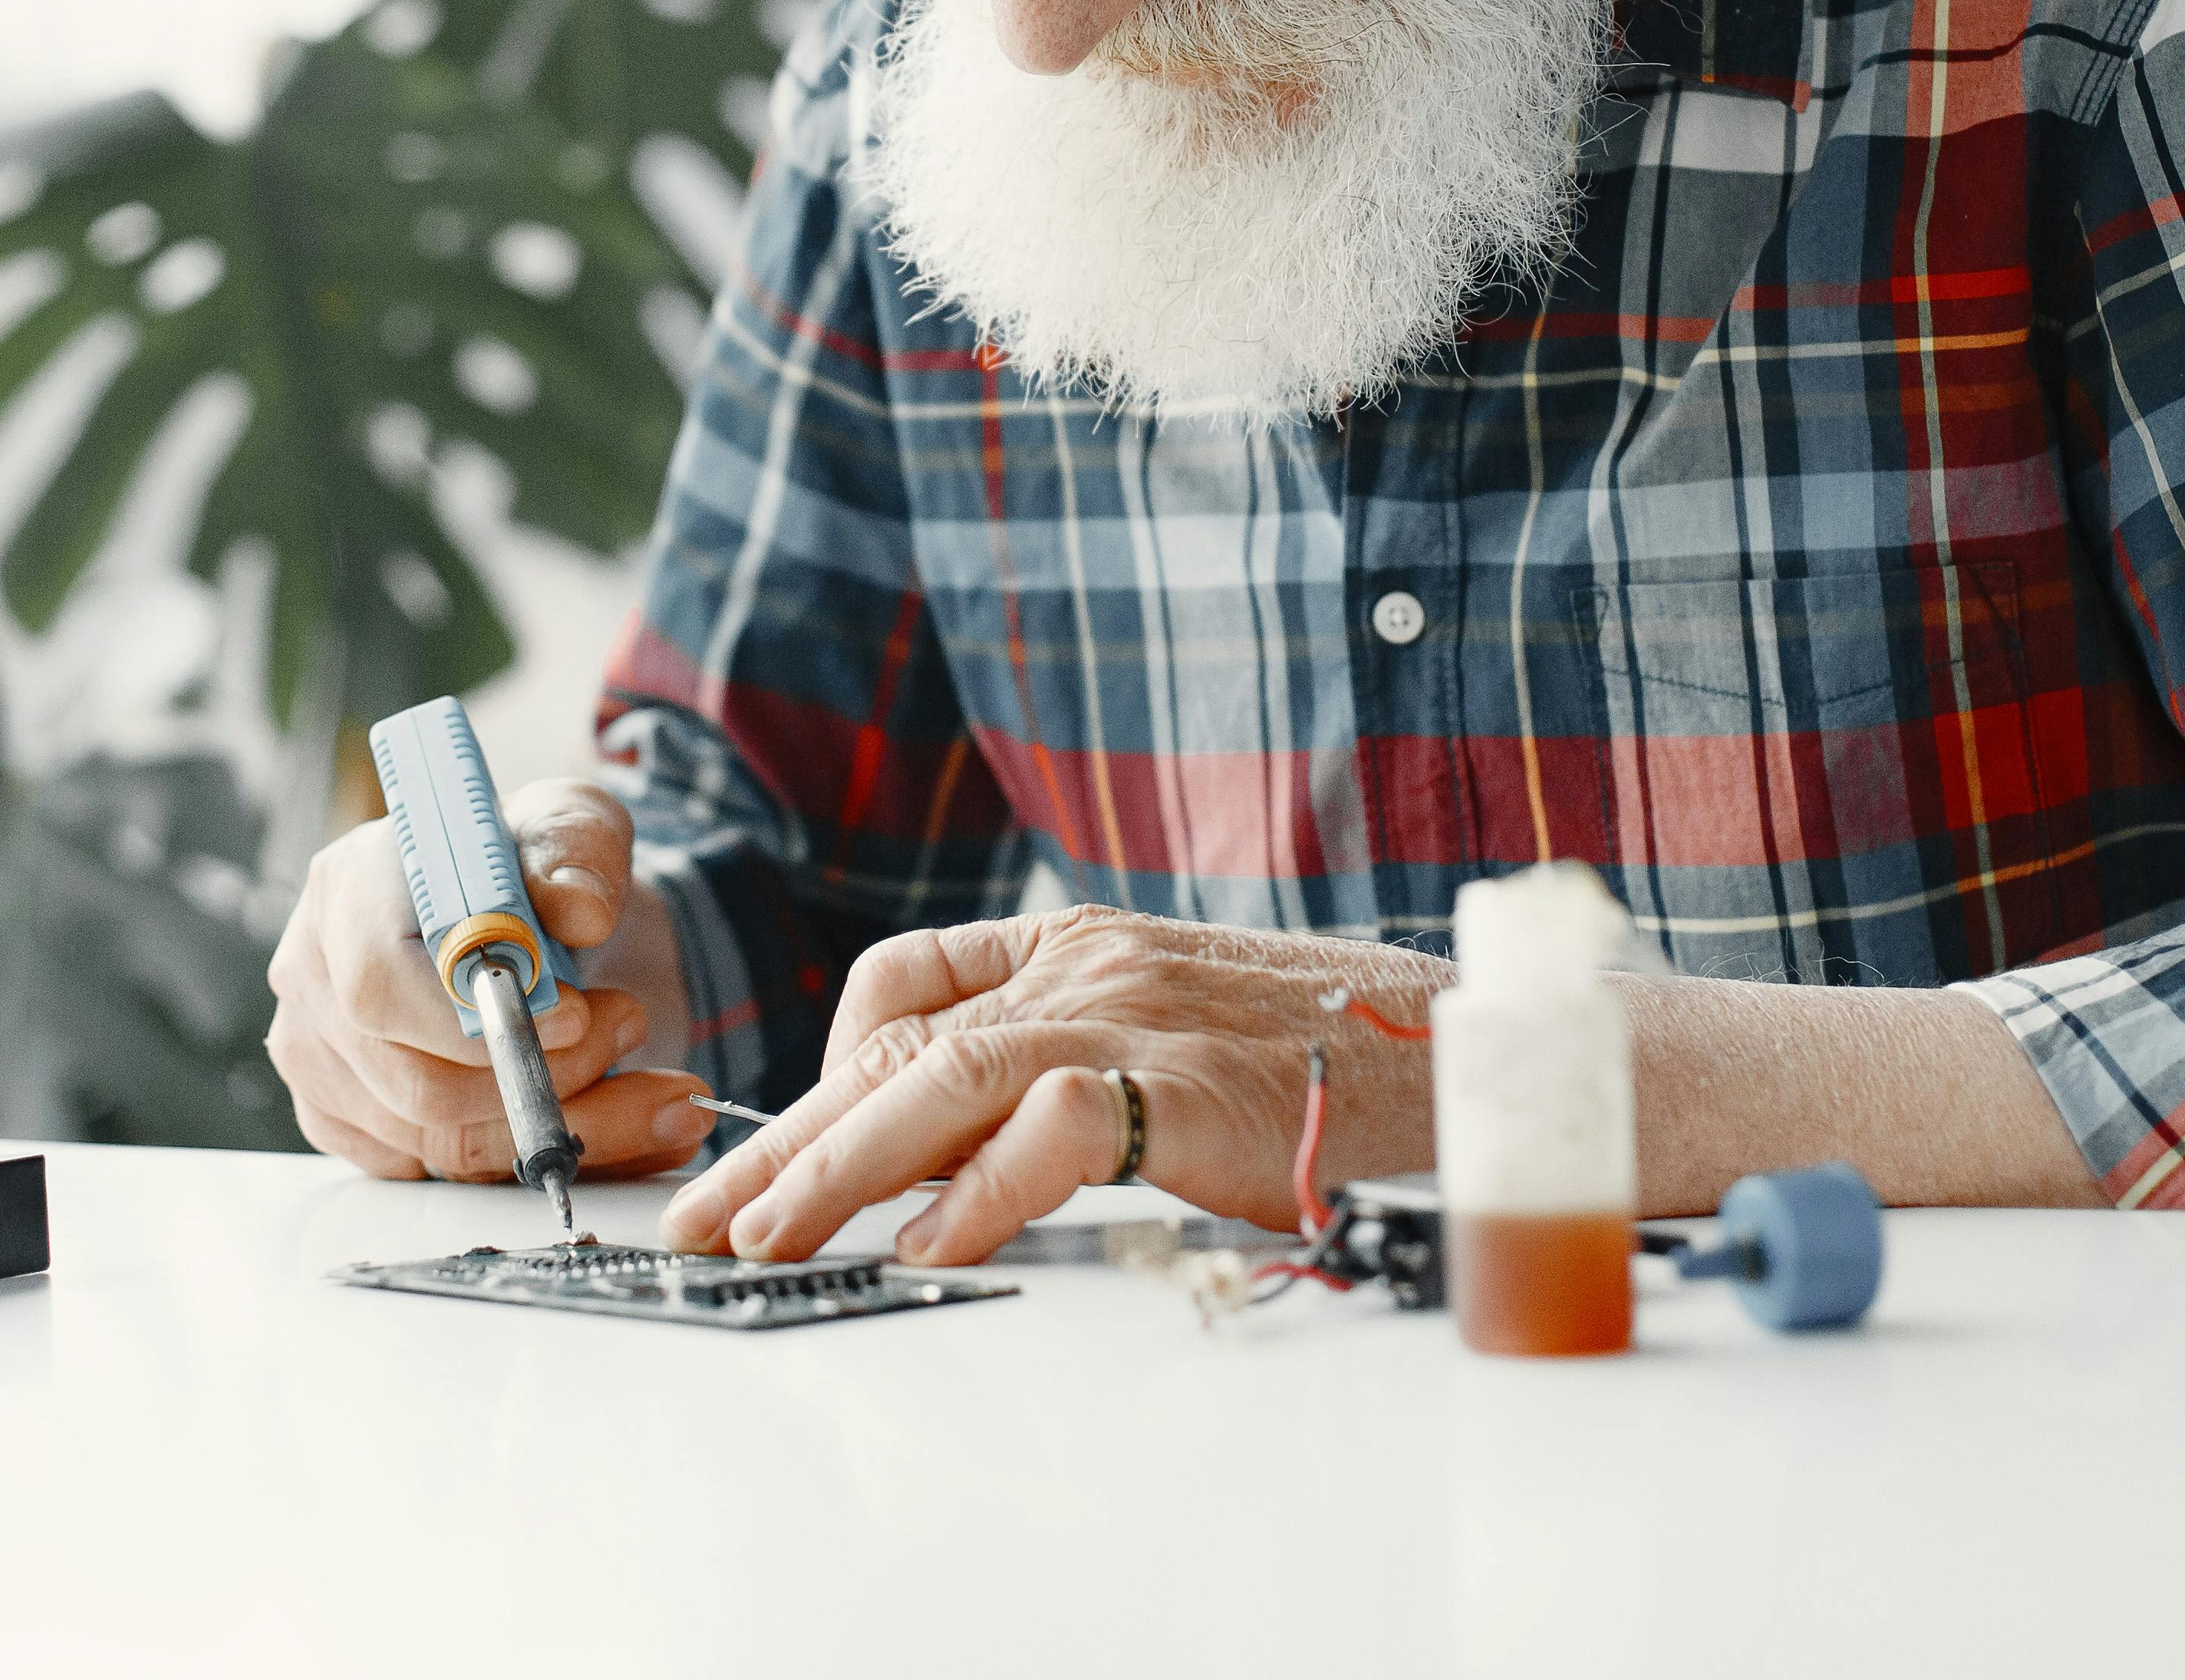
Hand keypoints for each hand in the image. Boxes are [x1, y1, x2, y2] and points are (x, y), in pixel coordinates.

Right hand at [264, 776, 714, 1182]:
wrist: (534, 920)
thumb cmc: (534, 863)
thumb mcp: (574, 825)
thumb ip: (578, 853)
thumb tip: (579, 909)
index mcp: (349, 887)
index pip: (381, 982)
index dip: (478, 1020)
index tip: (577, 1012)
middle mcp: (315, 978)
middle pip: (416, 1084)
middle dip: (543, 1078)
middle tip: (628, 1030)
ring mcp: (321, 1059)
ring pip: (441, 1144)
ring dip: (566, 1125)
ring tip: (652, 1086)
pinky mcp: (345, 1120)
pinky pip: (444, 1174)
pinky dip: (541, 1158)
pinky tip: (614, 1121)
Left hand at [656, 906, 1443, 1267]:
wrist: (1473, 1053)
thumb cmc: (1331, 1062)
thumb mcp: (1175, 1037)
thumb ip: (1071, 1070)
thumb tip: (958, 1158)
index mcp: (1080, 940)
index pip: (904, 986)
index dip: (824, 1070)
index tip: (776, 1151)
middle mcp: (1089, 963)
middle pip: (894, 1046)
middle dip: (788, 1141)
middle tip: (711, 1220)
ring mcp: (1133, 1016)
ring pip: (939, 1080)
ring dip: (836, 1168)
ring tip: (767, 1238)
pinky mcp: (1186, 1084)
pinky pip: (1050, 1130)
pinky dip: (977, 1191)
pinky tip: (927, 1244)